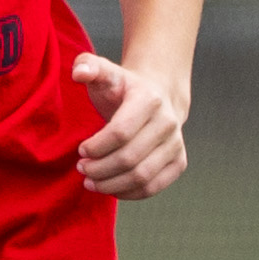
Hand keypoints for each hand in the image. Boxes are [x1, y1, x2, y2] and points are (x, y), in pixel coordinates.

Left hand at [73, 54, 191, 197]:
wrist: (157, 95)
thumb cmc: (122, 87)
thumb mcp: (103, 71)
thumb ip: (87, 66)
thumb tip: (79, 73)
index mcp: (149, 99)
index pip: (120, 132)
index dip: (97, 146)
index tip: (81, 150)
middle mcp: (168, 122)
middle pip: (129, 158)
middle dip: (100, 169)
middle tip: (82, 169)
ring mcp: (176, 143)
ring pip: (142, 177)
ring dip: (111, 184)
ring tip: (90, 181)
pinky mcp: (179, 162)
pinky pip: (153, 187)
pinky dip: (129, 193)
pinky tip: (110, 188)